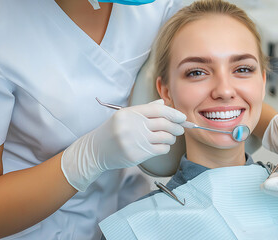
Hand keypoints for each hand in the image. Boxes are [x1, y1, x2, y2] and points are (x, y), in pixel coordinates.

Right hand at [61, 99, 185, 191]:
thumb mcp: (125, 116)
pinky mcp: (137, 155)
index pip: (158, 110)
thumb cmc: (113, 131)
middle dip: (177, 126)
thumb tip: (163, 104)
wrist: (96, 150)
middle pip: (164, 123)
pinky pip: (160, 149)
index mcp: (130, 113)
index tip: (181, 117)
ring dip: (172, 138)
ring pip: (165, 137)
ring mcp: (134, 141)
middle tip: (181, 128)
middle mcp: (132, 126)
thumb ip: (145, 110)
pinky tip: (163, 145)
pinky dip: (166, 147)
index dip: (173, 113)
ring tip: (171, 137)